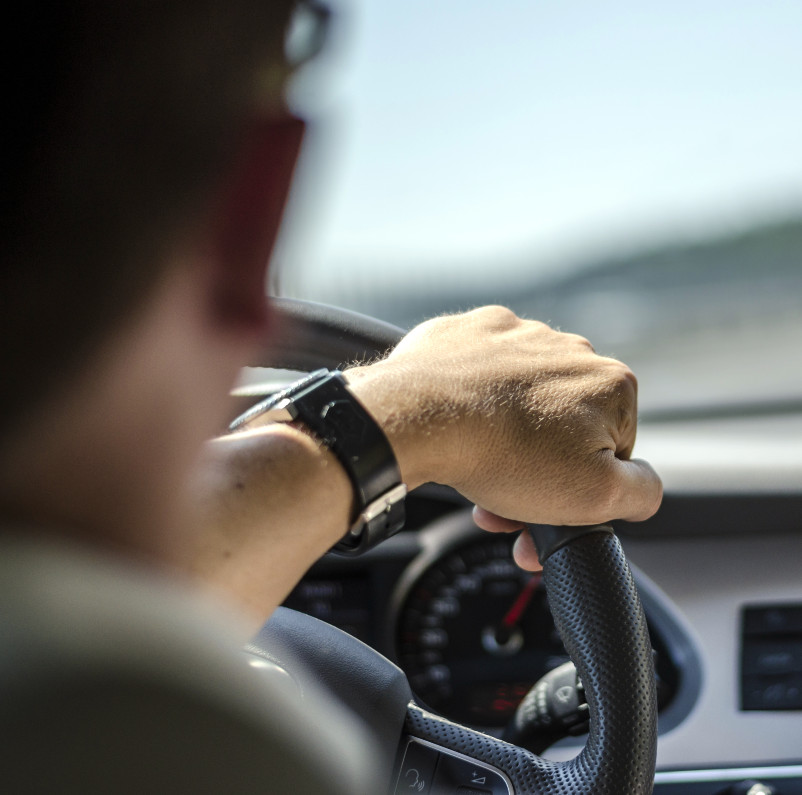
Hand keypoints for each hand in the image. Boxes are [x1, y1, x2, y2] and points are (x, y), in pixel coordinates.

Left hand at [347, 306, 661, 528]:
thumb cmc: (505, 454)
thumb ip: (641, 491)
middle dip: (537, 473)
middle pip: (563, 427)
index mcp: (612, 383)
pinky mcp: (469, 333)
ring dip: (506, 442)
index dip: (578, 489)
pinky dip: (474, 404)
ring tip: (477, 468)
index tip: (543, 511)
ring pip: (521, 404)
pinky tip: (460, 427)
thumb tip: (643, 483)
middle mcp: (569, 348)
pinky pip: (481, 377)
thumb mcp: (596, 495)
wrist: (418, 417)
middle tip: (503, 505)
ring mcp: (515, 334)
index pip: (612, 451)